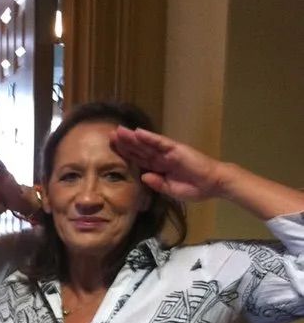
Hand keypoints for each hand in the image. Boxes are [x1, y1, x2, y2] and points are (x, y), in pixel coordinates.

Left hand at [111, 126, 227, 201]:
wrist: (212, 184)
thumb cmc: (194, 188)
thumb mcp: (170, 190)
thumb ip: (157, 183)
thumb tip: (143, 176)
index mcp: (159, 168)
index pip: (139, 160)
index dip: (126, 155)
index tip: (112, 150)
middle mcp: (161, 158)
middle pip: (139, 149)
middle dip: (125, 143)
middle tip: (109, 136)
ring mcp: (168, 152)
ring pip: (146, 144)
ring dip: (132, 138)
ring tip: (119, 132)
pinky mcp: (176, 149)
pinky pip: (160, 142)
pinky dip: (149, 137)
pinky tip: (137, 133)